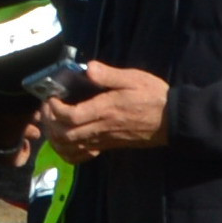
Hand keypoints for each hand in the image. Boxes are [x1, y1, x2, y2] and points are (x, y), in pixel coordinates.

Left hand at [40, 63, 171, 158]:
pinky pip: (83, 154)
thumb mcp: (134, 78)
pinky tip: (69, 138)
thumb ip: (109, 75)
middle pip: (65, 135)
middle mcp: (102, 128)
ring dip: (56, 138)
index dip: (54, 109)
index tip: (52, 97)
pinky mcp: (109, 146)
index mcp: (105, 110)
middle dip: (50, 123)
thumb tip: (88, 67)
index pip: (70, 116)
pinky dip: (70, 150)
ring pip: (71, 147)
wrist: (173, 120)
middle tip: (48, 109)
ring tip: (54, 123)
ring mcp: (105, 140)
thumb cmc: (154, 96)